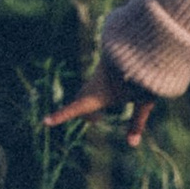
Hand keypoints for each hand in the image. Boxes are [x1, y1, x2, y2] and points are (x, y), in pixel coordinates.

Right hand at [42, 65, 158, 148]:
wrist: (143, 44)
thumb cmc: (144, 76)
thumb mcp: (144, 102)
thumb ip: (137, 123)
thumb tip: (132, 144)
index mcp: (99, 94)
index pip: (76, 108)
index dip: (60, 116)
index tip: (45, 121)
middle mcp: (94, 83)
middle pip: (81, 99)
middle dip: (85, 111)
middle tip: (97, 120)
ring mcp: (99, 72)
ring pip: (88, 89)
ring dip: (92, 100)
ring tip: (106, 107)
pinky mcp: (106, 64)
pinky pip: (96, 80)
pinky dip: (99, 89)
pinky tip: (114, 86)